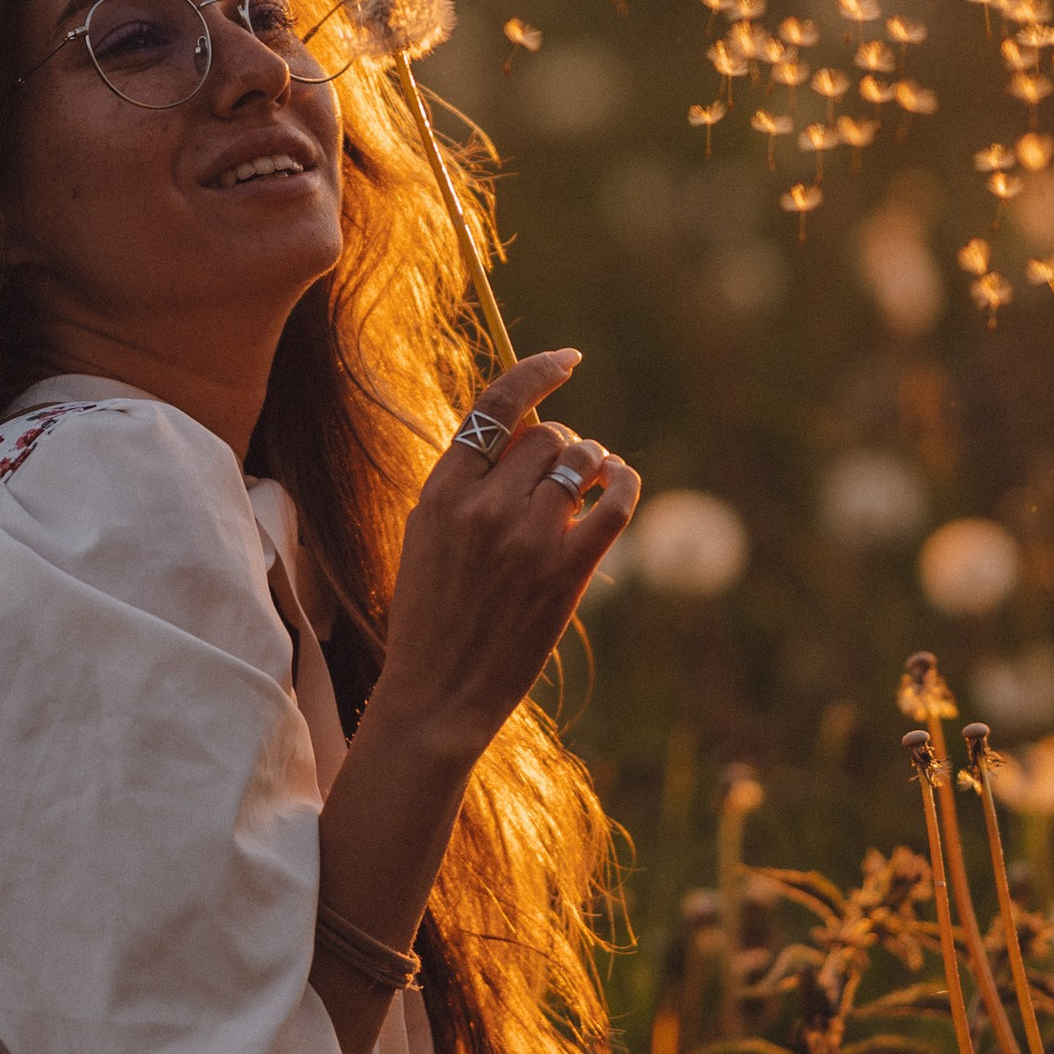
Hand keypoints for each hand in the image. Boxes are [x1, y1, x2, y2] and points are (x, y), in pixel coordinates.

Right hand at [371, 352, 639, 761]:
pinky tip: (622, 483)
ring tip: (587, 487)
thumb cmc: (432, 614)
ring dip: (592, 466)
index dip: (538, 372)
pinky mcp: (565, 571)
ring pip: (581, 462)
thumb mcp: (428, 535)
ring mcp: (527, 538)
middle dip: (561, 447)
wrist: (438, 691)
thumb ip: (466, 483)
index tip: (567, 362)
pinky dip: (626, 482)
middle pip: (547, 436)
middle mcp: (485, 506)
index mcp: (442, 492)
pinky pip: (614, 501)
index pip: (497, 405)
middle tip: (559, 476)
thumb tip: (522, 433)